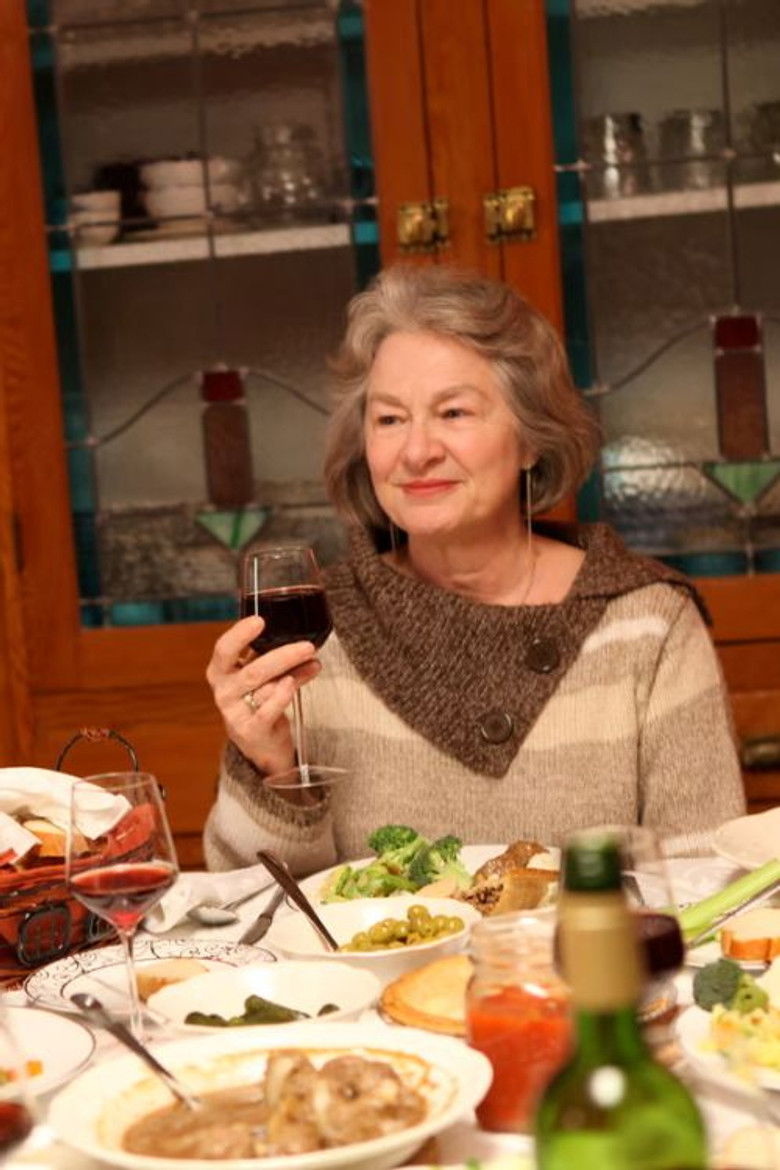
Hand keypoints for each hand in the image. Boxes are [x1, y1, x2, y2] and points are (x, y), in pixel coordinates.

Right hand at [206, 616, 321, 775]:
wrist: (258, 741)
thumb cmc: (258, 699)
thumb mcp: (259, 674)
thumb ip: (271, 656)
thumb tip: (301, 639)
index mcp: (220, 671)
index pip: (224, 649)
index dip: (240, 634)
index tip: (260, 621)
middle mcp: (224, 691)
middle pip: (253, 670)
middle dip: (283, 656)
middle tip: (307, 647)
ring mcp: (235, 713)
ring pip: (266, 688)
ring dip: (295, 673)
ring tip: (313, 663)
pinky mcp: (251, 731)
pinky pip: (268, 710)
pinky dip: (283, 696)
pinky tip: (294, 684)